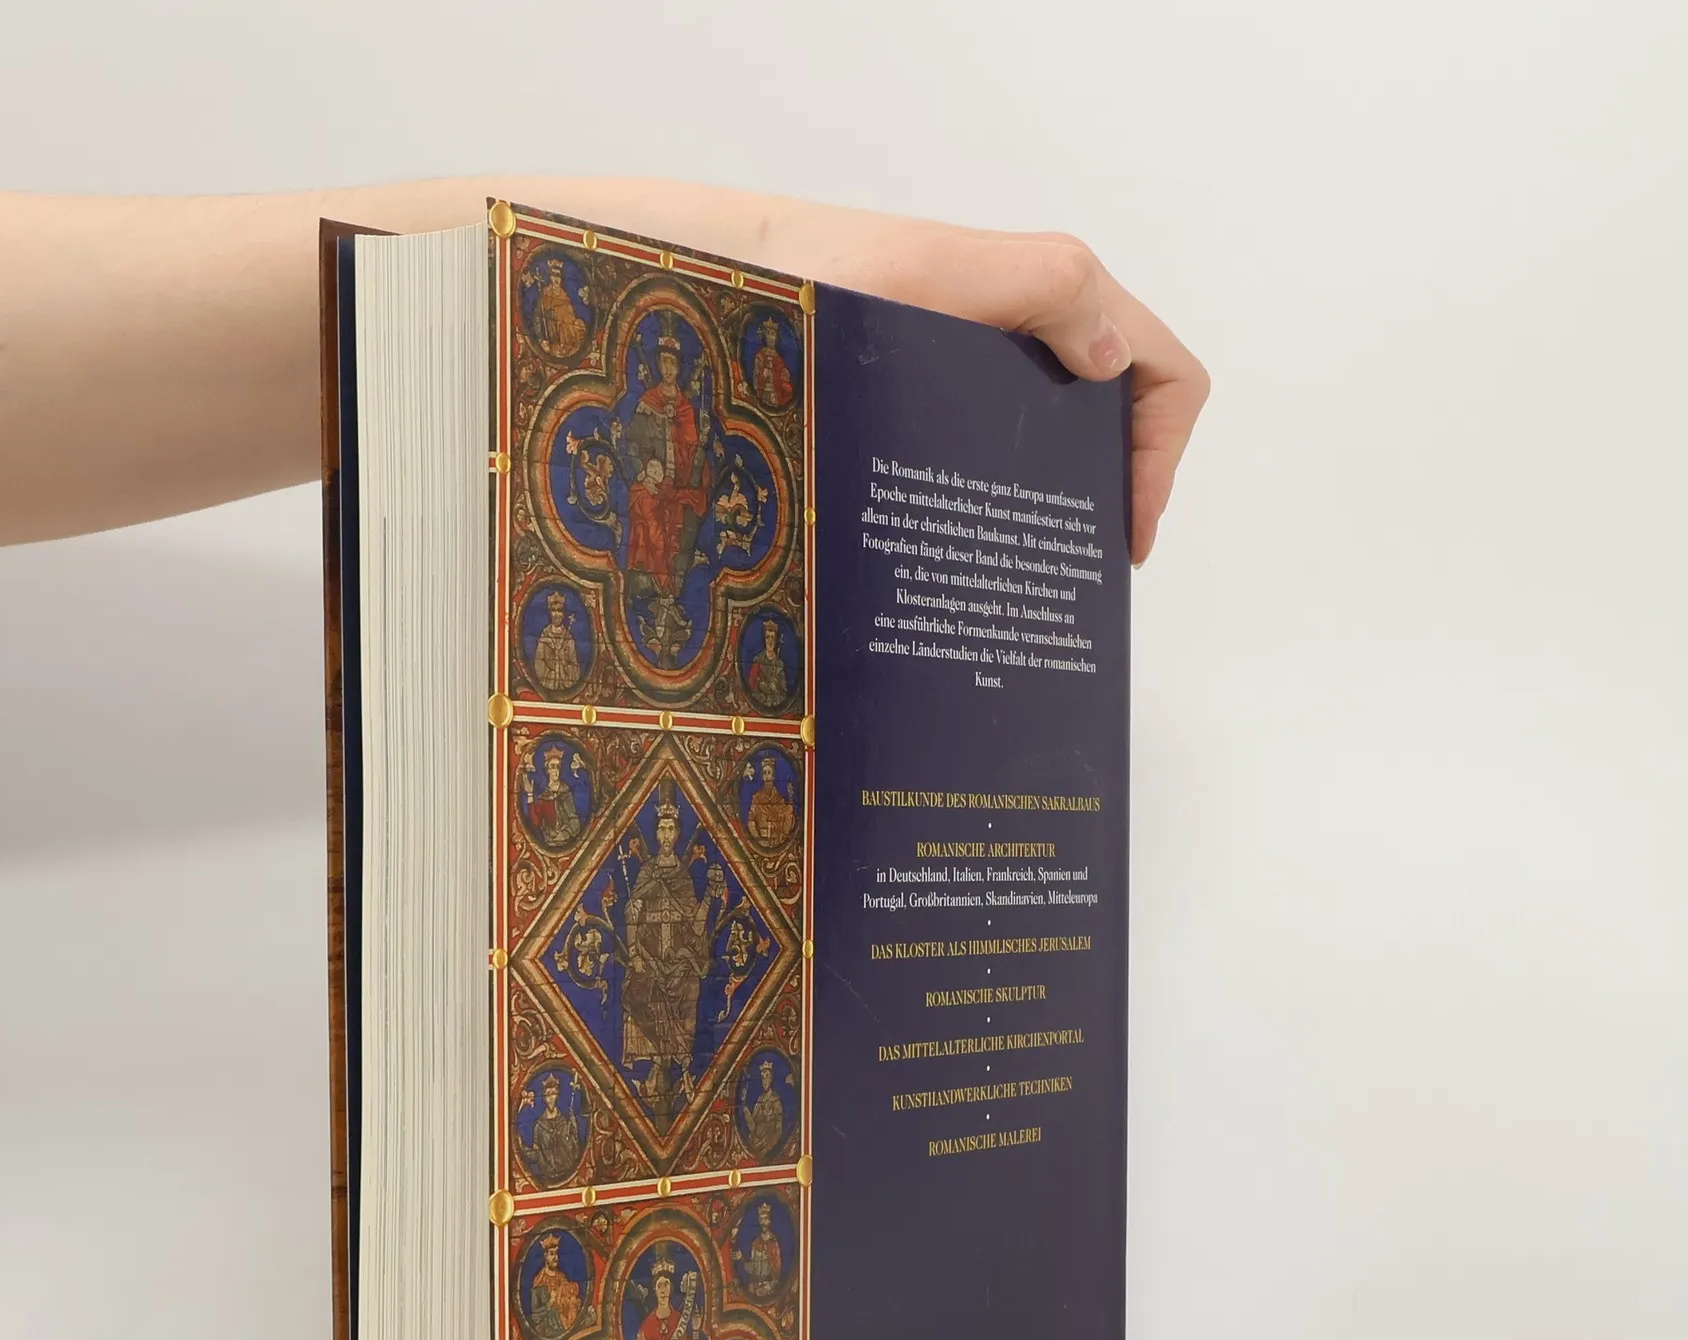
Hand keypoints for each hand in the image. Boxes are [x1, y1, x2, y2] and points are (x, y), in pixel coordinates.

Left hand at [486, 182, 1210, 566]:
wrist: (644, 292)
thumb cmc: (764, 280)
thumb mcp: (908, 276)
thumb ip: (1036, 290)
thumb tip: (1120, 355)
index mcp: (1023, 298)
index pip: (1157, 365)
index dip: (1164, 453)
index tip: (1121, 542)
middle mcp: (984, 344)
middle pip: (1098, 421)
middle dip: (1096, 498)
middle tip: (1049, 587)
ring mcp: (929, 386)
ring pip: (1019, 455)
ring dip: (1026, 517)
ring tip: (982, 594)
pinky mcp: (874, 420)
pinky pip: (948, 469)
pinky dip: (959, 516)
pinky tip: (920, 570)